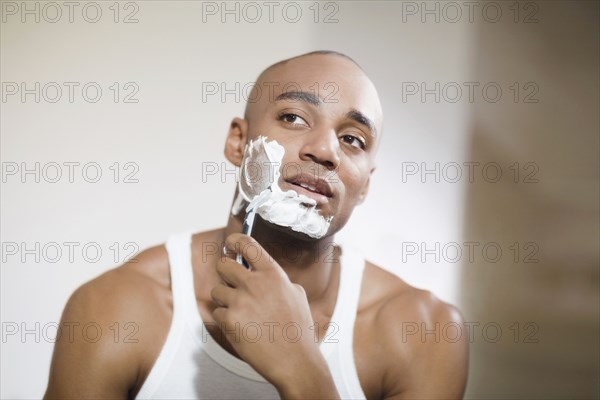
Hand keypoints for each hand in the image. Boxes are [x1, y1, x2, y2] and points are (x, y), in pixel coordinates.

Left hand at [211, 233, 336, 395]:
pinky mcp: (229, 321)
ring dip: (225, 300)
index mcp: (273, 274)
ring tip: (242, 313)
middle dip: (225, 273)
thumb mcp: (297, 295)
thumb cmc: (298, 329)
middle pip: (223, 264)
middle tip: (231, 283)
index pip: (247, 244)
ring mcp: (240, 302)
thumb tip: (262, 272)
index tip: (230, 243)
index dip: (235, 241)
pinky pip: (216, 312)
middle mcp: (254, 283)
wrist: (295, 360)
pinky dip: (225, 319)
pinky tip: (241, 327)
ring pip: (217, 291)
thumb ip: (277, 280)